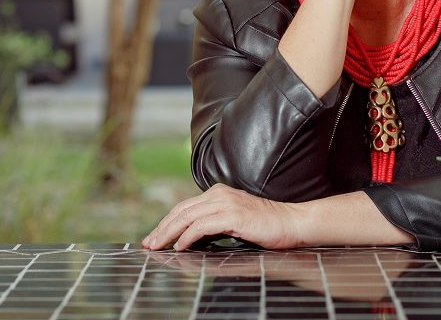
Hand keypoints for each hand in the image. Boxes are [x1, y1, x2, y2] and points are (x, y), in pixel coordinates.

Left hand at [141, 183, 304, 251]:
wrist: (291, 222)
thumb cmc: (265, 226)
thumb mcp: (233, 222)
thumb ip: (212, 225)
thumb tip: (188, 239)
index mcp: (217, 193)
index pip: (184, 207)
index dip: (166, 222)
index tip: (154, 237)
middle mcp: (218, 194)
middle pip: (181, 210)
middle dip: (161, 228)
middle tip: (148, 243)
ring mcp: (226, 203)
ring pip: (187, 217)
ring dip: (169, 233)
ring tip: (158, 246)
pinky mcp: (233, 215)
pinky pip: (202, 226)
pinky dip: (188, 236)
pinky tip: (180, 246)